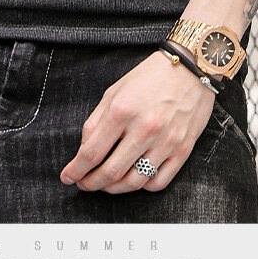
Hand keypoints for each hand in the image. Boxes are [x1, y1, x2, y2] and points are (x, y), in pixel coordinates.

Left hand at [59, 49, 215, 192]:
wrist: (189, 69)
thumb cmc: (149, 78)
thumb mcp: (113, 92)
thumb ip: (95, 122)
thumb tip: (84, 150)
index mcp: (121, 111)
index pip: (92, 152)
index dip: (76, 170)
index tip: (68, 177)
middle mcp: (143, 129)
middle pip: (110, 172)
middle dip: (91, 184)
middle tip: (83, 184)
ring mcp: (165, 142)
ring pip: (134, 182)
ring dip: (114, 189)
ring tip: (105, 185)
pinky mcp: (182, 150)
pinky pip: (158, 182)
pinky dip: (142, 187)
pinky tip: (133, 179)